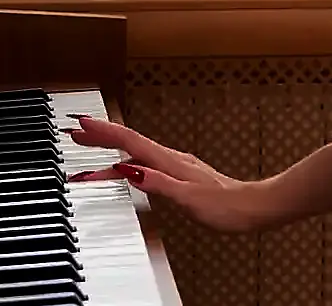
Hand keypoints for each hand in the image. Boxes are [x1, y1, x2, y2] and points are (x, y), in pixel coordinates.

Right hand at [65, 115, 275, 233]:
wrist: (254, 208)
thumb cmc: (227, 206)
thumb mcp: (188, 197)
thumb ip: (158, 183)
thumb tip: (128, 170)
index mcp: (170, 161)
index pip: (130, 141)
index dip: (105, 133)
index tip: (82, 124)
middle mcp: (172, 159)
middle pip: (130, 144)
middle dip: (102, 138)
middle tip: (77, 133)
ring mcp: (177, 166)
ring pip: (137, 155)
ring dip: (112, 154)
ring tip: (90, 157)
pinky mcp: (181, 176)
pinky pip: (147, 165)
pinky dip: (129, 165)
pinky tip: (126, 172)